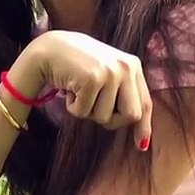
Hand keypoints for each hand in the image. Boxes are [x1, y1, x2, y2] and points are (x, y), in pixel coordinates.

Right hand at [17, 30, 153, 148]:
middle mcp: (127, 68)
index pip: (144, 103)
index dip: (143, 126)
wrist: (50, 49)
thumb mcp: (105, 74)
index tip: (141, 145)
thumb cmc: (75, 65)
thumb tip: (134, 124)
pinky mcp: (92, 79)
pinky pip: (83, 112)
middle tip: (93, 109)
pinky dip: (72, 107)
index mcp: (133, 66)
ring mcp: (111, 73)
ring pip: (104, 117)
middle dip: (112, 121)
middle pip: (131, 115)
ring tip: (78, 91)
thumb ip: (121, 92)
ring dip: (86, 111)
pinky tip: (69, 89)